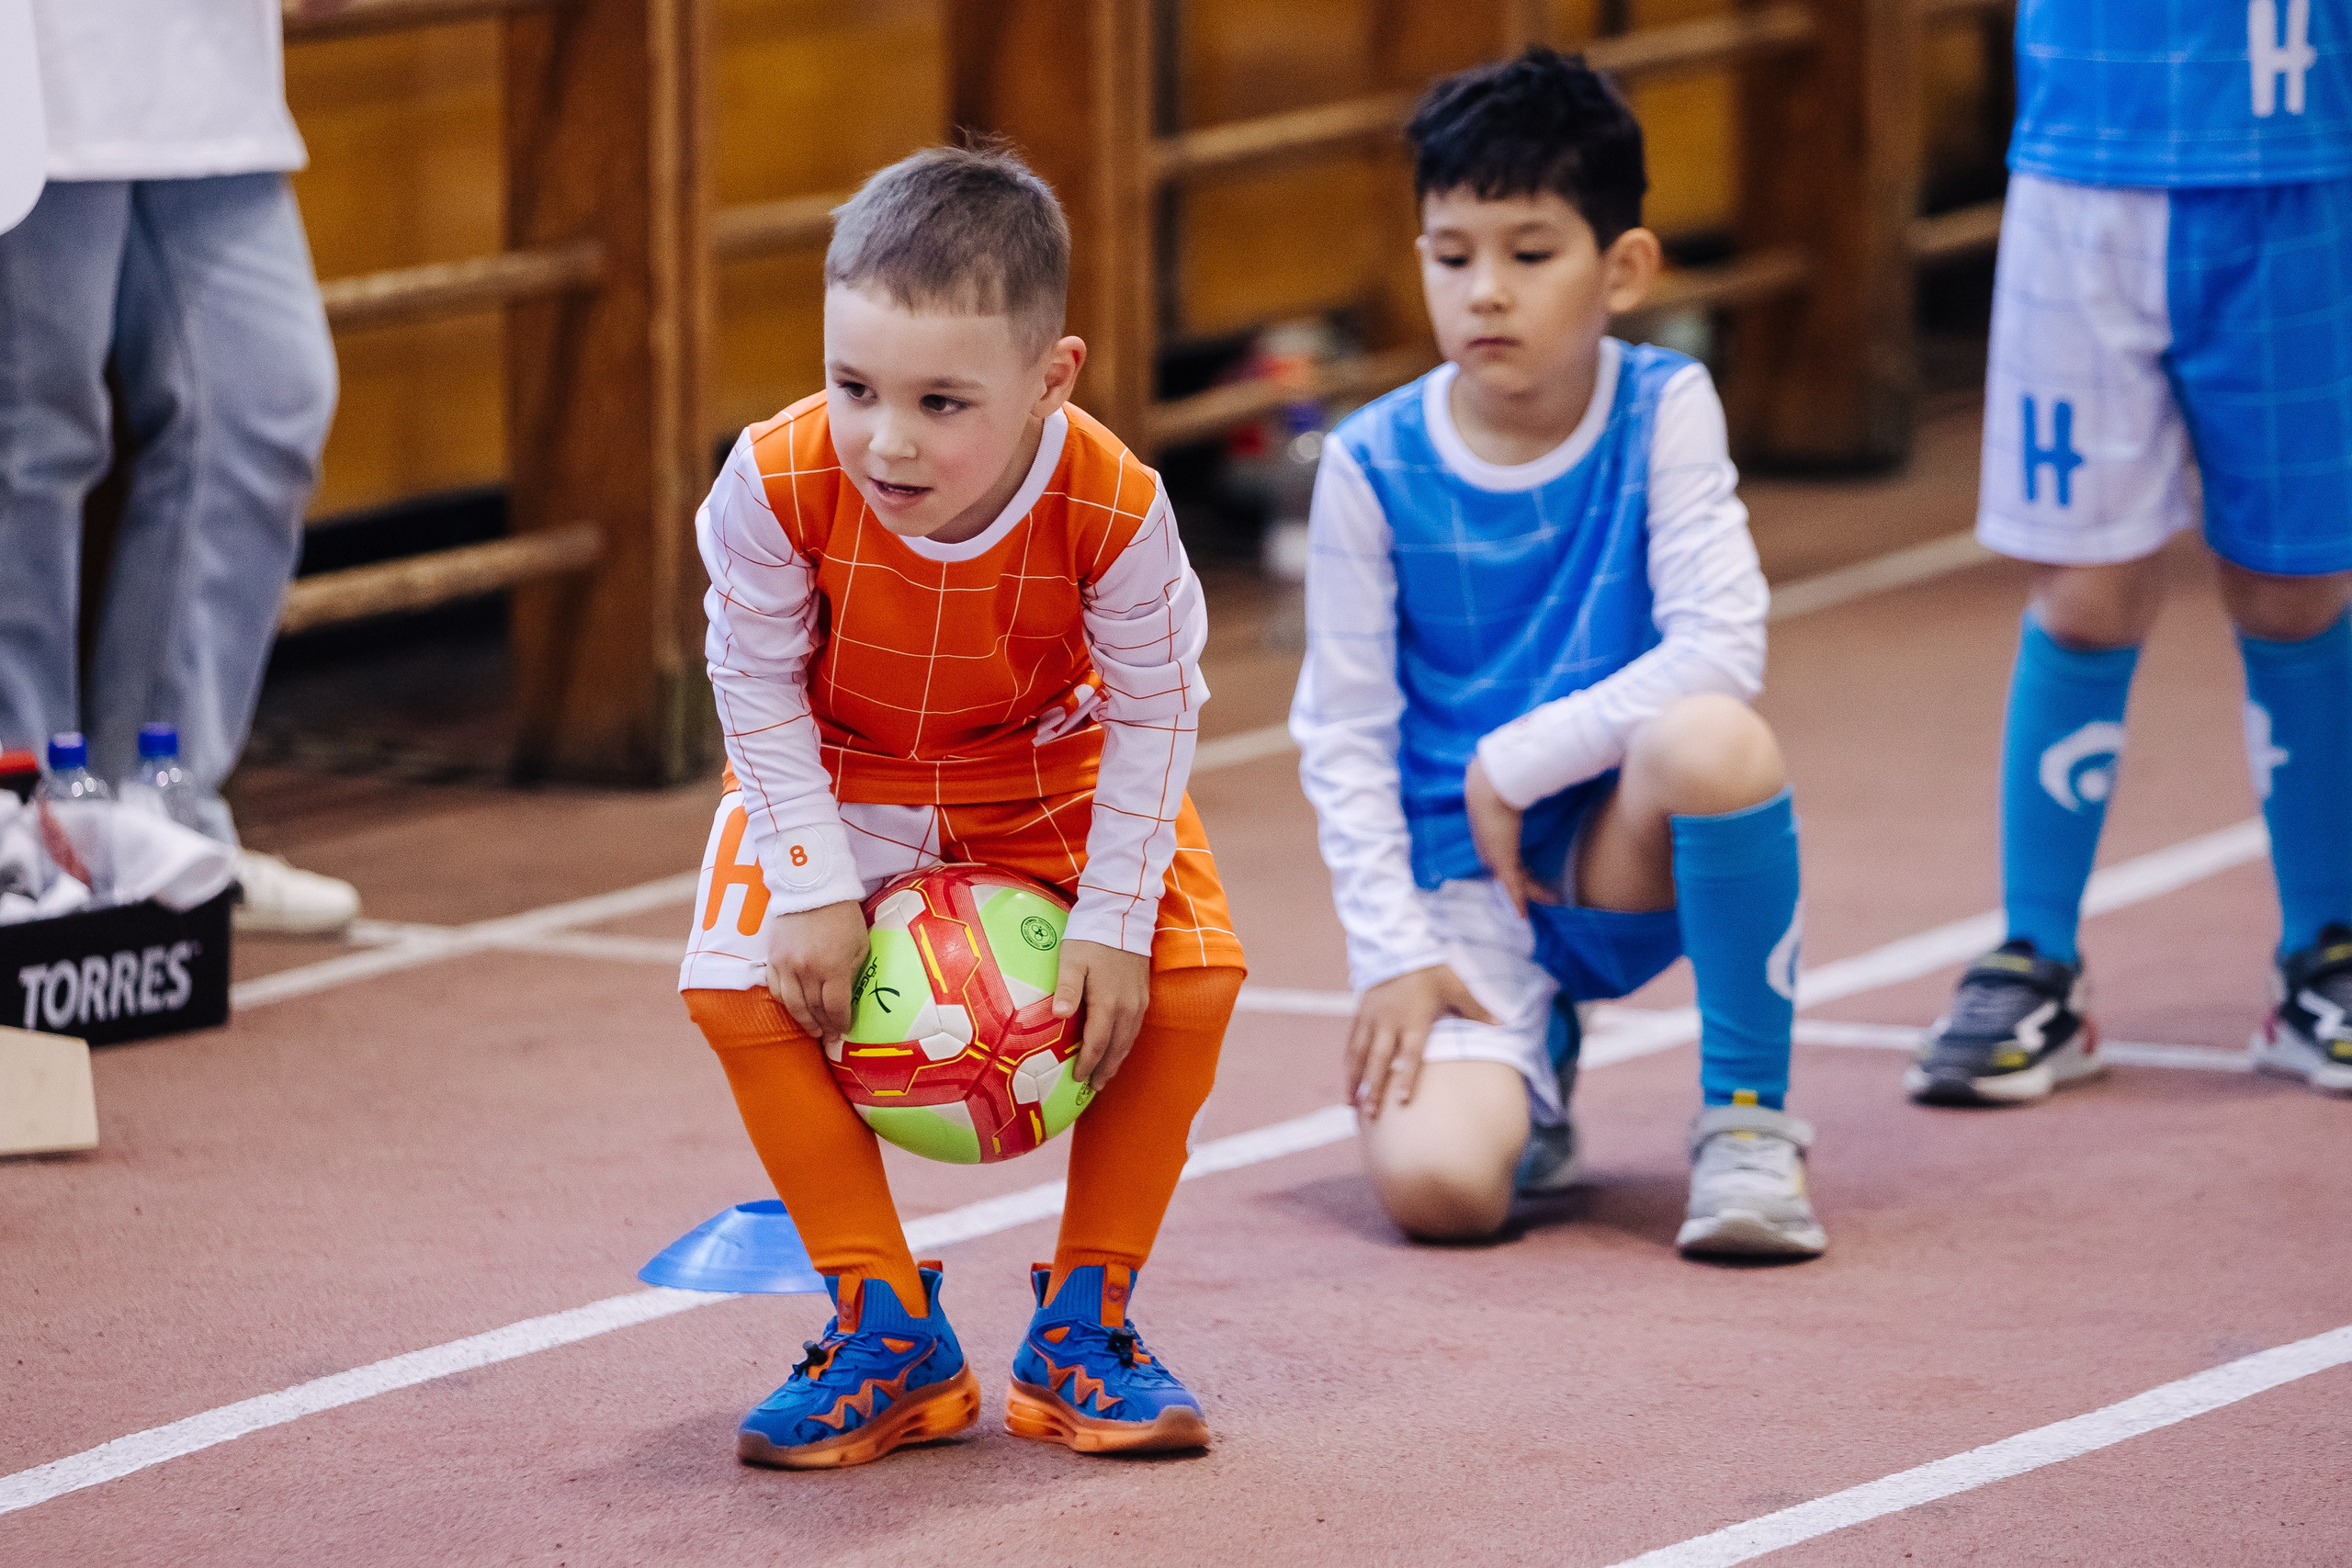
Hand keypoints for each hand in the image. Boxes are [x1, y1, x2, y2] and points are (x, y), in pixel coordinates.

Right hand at [763, 900, 870, 1048]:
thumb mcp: (859, 944)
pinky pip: (776, 989)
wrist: (810, 889)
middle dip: (824, 1026)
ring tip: (814, 1029)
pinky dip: (786, 1003)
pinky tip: (795, 1008)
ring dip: (804, 1021)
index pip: (836, 1007)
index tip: (845, 1030)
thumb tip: (847, 998)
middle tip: (830, 1035)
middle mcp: (806, 970)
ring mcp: (786, 966)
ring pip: (792, 1005)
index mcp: (832, 967)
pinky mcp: (772, 959)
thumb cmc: (842, 915)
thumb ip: (852, 973)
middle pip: (814, 1009)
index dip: (841, 1023)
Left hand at [1054, 939, 1151, 1089]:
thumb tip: (1060, 1016)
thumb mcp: (1072, 959)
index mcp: (1108, 1003)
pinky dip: (1126, 1044)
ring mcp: (1138, 1002)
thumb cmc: (1091, 937)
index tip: (1077, 1078)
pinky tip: (1119, 1047)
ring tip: (1106, 1075)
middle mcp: (1128, 1008)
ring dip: (1117, 1060)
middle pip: (1116, 1048)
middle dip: (1105, 1069)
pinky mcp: (1143, 994)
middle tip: (1094, 1087)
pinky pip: (1135, 1028)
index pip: (1097, 1043)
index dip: (1087, 1063)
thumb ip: (1067, 988)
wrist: (1123, 915)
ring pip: (1129, 1040)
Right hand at [1346, 964, 1494, 1116]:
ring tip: (1349, 1105)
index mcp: (1413, 1019)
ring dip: (1354, 1081)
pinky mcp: (1359, 1015)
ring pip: (1359, 1054)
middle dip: (1373, 1088)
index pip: (1410, 1054)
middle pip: (1379, 1060)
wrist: (1397, 947)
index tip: (1401, 1101)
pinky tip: (1346, 1082)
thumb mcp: (1456, 986)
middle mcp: (1388, 1023)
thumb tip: (1503, 1024)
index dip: (1406, 1077)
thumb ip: (1475, 1009)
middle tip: (1370, 1114)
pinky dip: (1347, 1064)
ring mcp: (1371, 1020)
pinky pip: (1350, 1043)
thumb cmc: (1430, 971)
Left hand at [1465, 757, 1560, 918]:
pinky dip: (1518, 900)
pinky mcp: (1502, 861)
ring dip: (1528, 892)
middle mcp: (1489, 847)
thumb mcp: (1513, 787)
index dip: (1518, 866)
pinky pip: (1512, 886)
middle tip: (1545, 892)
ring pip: (1513, 881)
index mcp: (1490, 832)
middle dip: (1526, 883)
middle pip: (1509, 871)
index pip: (1504, 855)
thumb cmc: (1504, 782)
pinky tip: (1524, 914)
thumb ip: (1524, 782)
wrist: (1490, 784)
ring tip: (1548, 900)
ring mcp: (1495, 855)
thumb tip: (1533, 769)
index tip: (1530, 873)